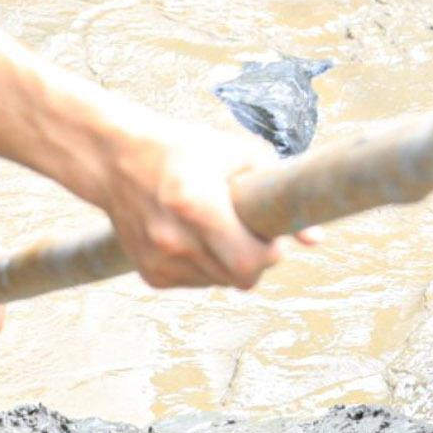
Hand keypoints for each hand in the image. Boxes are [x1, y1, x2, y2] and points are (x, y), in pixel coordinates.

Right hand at [101, 119, 281, 289]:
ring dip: (229, 263)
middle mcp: (173, 240)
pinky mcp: (150, 275)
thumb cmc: (184, 150)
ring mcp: (159, 262)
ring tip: (216, 226)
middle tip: (250, 233)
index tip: (269, 237)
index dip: (269, 254)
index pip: (249, 262)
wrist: (116, 160)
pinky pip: (196, 283)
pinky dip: (204, 266)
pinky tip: (194, 236)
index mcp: (195, 206)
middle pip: (239, 279)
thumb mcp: (237, 154)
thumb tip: (315, 239)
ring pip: (220, 283)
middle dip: (255, 261)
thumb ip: (277, 190)